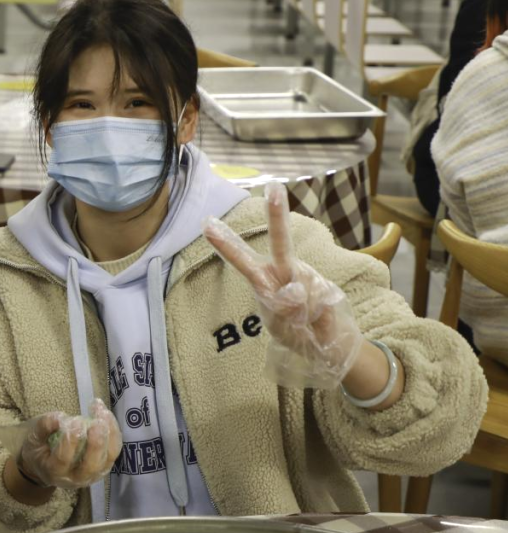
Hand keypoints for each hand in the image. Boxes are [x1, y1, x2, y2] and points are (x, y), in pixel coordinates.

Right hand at [18, 399, 121, 488]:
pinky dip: (113, 432)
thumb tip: (60, 417)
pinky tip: (106, 414)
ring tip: (103, 412)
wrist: (47, 467)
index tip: (72, 421)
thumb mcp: (33, 438)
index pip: (64, 459)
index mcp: (54, 472)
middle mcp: (76, 478)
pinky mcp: (104, 466)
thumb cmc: (39, 450)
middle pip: (91, 465)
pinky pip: (114, 451)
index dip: (70, 440)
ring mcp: (93, 474)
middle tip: (96, 422)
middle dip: (96, 443)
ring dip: (109, 434)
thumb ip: (43, 427)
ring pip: (108, 458)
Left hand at [202, 181, 362, 388]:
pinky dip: (318, 316)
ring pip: (303, 286)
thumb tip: (297, 287)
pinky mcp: (327, 287)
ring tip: (301, 322)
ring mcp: (307, 277)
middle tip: (275, 187)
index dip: (225, 242)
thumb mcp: (280, 326)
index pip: (241, 259)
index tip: (206, 223)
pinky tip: (317, 320)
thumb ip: (282, 308)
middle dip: (278, 215)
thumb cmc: (294, 330)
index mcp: (263, 279)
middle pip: (281, 242)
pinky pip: (322, 301)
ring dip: (300, 311)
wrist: (325, 345)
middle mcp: (285, 271)